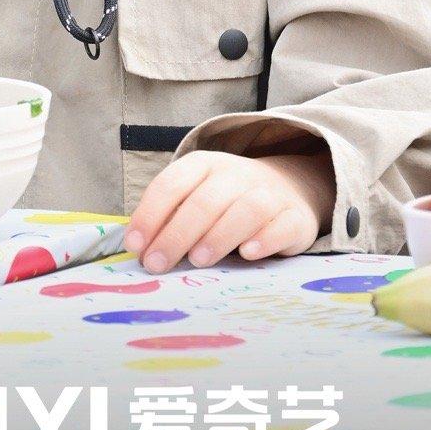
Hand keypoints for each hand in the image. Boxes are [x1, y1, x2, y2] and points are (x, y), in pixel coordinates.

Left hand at [122, 144, 336, 273]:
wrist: (288, 188)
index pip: (172, 184)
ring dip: (218, 235)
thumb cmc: (227, 201)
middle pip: (205, 201)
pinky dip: (265, 238)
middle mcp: (236, 174)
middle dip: (177, 233)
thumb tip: (139, 249)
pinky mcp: (295, 217)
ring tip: (198, 260)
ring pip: (246, 209)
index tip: (135, 245)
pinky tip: (248, 253)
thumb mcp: (196, 197)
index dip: (150, 214)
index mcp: (204, 165)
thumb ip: (169, 218)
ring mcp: (269, 194)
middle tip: (157, 264)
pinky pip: (282, 225)